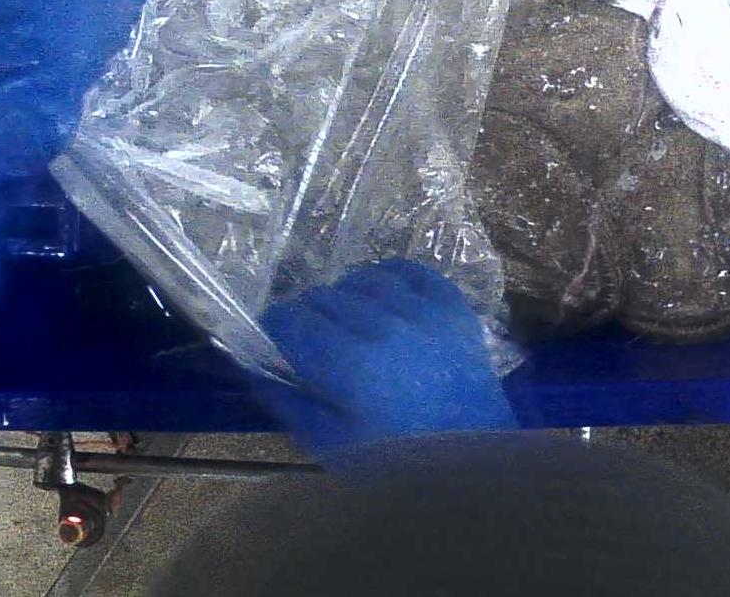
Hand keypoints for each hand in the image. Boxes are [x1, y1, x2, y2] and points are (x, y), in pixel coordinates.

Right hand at [262, 261, 516, 457]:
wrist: (472, 455)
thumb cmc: (396, 458)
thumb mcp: (329, 442)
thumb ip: (289, 399)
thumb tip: (257, 361)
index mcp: (351, 366)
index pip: (292, 320)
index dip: (275, 326)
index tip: (276, 338)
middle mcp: (386, 328)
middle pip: (324, 296)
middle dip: (308, 314)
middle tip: (314, 338)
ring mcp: (424, 313)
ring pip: (364, 278)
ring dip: (347, 294)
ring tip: (350, 318)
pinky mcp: (453, 306)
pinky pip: (410, 270)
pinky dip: (389, 277)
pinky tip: (383, 297)